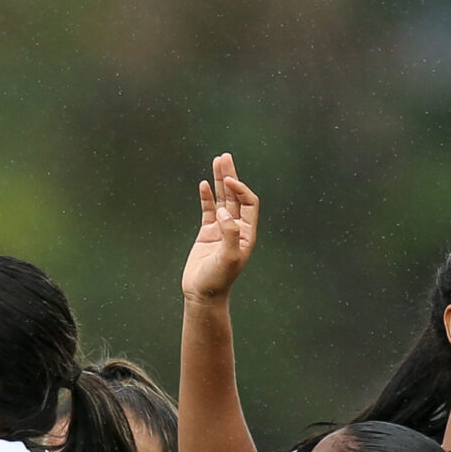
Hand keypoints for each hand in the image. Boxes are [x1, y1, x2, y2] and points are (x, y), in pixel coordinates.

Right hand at [180, 152, 258, 301]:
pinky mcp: (207, 233)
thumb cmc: (218, 280)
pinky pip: (207, 210)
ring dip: (220, 180)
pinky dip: (206, 197)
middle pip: (235, 195)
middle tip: (225, 157)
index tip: (229, 182)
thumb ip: (229, 233)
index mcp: (246, 233)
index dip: (240, 189)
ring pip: (222, 199)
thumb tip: (223, 211)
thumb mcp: (229, 258)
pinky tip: (204, 184)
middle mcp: (236, 228)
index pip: (248, 203)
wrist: (203, 294)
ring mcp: (221, 229)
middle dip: (231, 176)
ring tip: (217, 161)